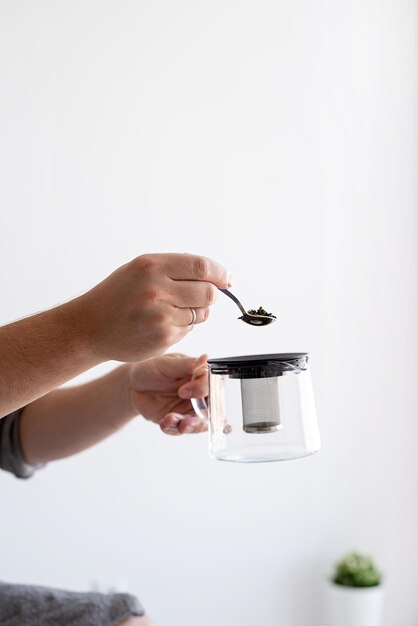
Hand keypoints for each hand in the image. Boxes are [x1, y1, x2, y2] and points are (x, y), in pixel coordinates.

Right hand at [74, 253, 229, 362]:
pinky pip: (188, 330)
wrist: (89, 328)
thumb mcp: (139, 270)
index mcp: (152, 266)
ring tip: (173, 310)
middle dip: (210, 295)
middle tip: (200, 296)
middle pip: (208, 292)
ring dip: (196, 312)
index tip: (226, 279)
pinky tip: (161, 324)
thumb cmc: (116, 297)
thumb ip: (173, 268)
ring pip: (201, 313)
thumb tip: (212, 273)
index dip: (220, 273)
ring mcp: (161, 315)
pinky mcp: (163, 337)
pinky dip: (182, 327)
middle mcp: (156, 289)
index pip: (201, 267)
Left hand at [128, 353, 208, 434]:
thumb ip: (187, 364)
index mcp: (200, 377)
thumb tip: (205, 358)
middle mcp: (199, 395)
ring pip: (199, 423)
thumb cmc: (152, 368)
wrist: (133, 384)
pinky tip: (165, 422)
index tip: (184, 390)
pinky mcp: (178, 421)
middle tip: (190, 417)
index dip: (203, 389)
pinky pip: (180, 429)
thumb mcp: (167, 364)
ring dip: (191, 426)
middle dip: (203, 416)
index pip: (213, 385)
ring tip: (178, 423)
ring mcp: (189, 409)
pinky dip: (174, 428)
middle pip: (212, 409)